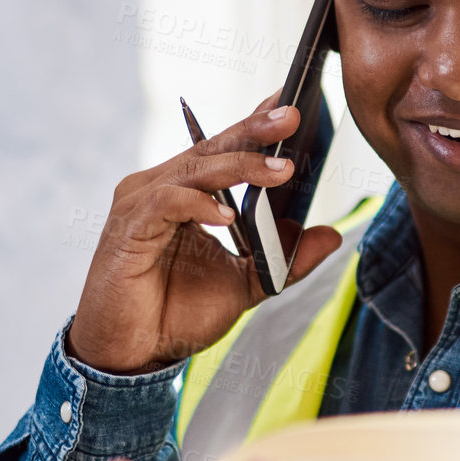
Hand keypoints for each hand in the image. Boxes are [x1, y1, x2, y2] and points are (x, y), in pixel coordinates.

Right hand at [66, 96, 341, 373]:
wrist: (131, 354)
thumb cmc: (176, 314)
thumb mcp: (245, 285)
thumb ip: (284, 259)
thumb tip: (332, 234)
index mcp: (185, 193)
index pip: (223, 148)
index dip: (255, 123)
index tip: (294, 105)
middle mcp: (159, 188)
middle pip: (211, 147)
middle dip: (254, 130)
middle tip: (293, 117)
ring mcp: (140, 203)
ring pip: (193, 169)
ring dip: (239, 167)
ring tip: (280, 171)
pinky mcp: (127, 227)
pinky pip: (166, 202)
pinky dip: (199, 205)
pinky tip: (227, 216)